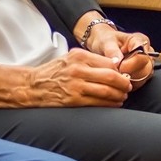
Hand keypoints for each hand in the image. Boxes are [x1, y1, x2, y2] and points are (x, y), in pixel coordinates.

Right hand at [0, 51, 131, 107]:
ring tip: (122, 97)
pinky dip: (110, 104)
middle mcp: (79, 69)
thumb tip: (114, 66)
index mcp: (79, 56)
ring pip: (107, 91)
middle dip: (124, 83)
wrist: (32, 86)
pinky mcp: (74, 100)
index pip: (109, 62)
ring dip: (119, 95)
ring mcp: (76, 85)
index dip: (121, 70)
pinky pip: (98, 103)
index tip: (125, 75)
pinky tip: (114, 104)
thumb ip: (90, 60)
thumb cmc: (53, 72)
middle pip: (112, 76)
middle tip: (128, 87)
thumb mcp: (70, 59)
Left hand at [84, 21, 156, 86]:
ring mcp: (146, 64)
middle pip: (147, 68)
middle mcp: (147, 52)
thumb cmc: (105, 41)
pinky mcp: (142, 74)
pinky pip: (140, 83)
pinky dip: (129, 85)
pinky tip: (119, 80)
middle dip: (131, 74)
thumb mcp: (106, 42)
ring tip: (117, 76)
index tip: (119, 67)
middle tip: (116, 74)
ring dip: (130, 81)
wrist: (103, 46)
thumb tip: (118, 62)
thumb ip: (112, 51)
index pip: (143, 55)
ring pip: (144, 77)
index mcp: (140, 40)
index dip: (131, 64)